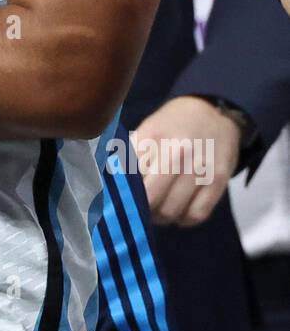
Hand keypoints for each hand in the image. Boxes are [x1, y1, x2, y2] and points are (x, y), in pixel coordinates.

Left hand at [132, 95, 241, 226]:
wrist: (213, 111)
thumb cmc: (171, 125)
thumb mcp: (146, 131)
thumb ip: (129, 157)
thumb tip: (111, 187)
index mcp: (153, 137)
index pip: (129, 178)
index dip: (123, 193)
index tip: (121, 197)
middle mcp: (178, 151)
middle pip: (151, 199)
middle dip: (141, 210)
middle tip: (139, 208)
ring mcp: (201, 166)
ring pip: (172, 211)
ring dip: (161, 217)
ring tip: (157, 209)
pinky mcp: (219, 179)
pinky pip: (197, 214)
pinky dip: (185, 219)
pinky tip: (179, 210)